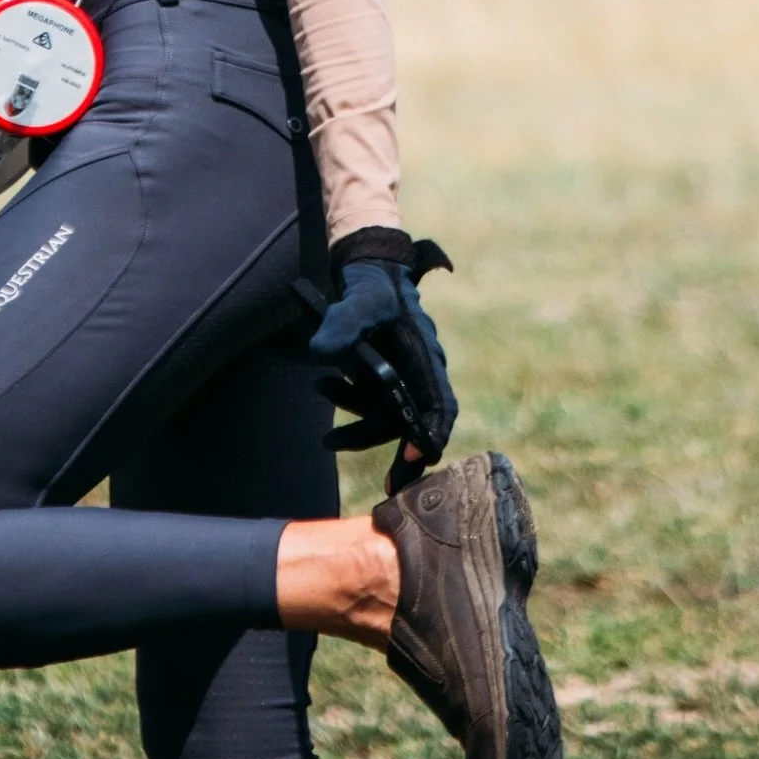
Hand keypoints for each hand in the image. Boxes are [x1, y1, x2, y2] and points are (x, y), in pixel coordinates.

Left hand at [309, 227, 456, 492]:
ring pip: (391, 418)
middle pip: (419, 422)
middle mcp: (420, 372)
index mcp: (424, 355)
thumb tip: (318, 351)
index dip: (432, 431)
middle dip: (405, 456)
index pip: (440, 403)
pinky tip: (328, 424)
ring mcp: (404, 378)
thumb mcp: (359, 298)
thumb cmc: (371, 284)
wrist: (367, 270)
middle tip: (391, 488)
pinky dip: (356, 420)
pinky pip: (376, 409)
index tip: (419, 454)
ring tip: (328, 440)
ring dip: (363, 432)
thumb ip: (341, 322)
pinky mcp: (385, 380)